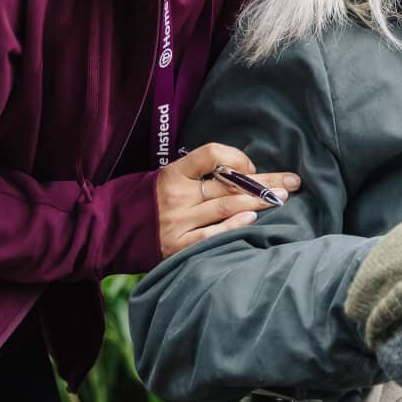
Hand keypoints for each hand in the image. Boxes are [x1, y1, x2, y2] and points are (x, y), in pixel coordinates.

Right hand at [155, 141, 300, 258]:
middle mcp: (176, 196)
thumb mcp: (165, 178)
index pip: (210, 155)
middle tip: (292, 183)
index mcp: (173, 174)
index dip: (235, 157)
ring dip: (258, 203)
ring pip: (226, 207)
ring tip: (281, 200)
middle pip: (228, 184)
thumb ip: (197, 176)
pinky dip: (233, 228)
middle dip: (264, 183)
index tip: (252, 166)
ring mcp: (178, 223)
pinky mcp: (177, 247)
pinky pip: (211, 236)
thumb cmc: (146, 202)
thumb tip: (242, 174)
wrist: (110, 231)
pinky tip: (252, 222)